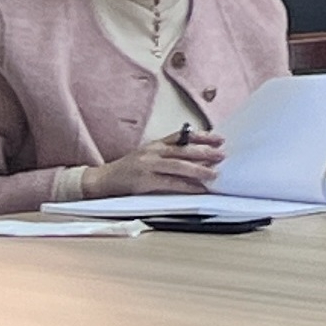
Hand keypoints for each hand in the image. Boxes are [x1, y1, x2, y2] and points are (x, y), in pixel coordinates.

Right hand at [82, 129, 223, 197]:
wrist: (103, 179)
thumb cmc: (129, 169)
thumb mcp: (149, 156)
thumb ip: (169, 155)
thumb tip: (199, 159)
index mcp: (156, 145)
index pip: (182, 136)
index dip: (202, 136)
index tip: (220, 138)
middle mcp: (153, 152)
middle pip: (183, 150)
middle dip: (205, 152)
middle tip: (223, 155)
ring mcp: (148, 166)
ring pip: (178, 166)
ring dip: (198, 170)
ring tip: (214, 174)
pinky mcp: (144, 181)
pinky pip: (169, 183)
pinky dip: (186, 186)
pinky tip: (198, 189)